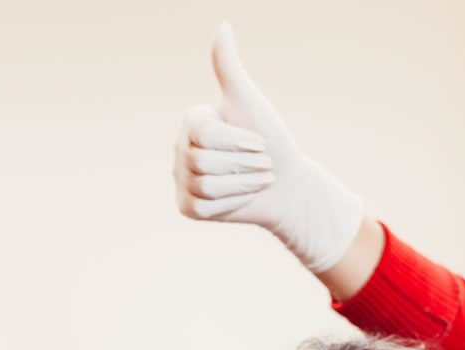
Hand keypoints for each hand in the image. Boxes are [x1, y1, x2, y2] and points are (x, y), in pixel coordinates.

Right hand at [173, 22, 362, 271]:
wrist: (284, 183)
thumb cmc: (270, 138)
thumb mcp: (250, 102)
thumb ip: (229, 69)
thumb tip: (222, 26)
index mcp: (192, 122)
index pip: (204, 135)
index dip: (238, 142)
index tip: (260, 142)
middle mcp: (179, 150)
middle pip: (203, 161)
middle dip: (243, 164)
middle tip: (262, 163)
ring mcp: (181, 180)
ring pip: (205, 186)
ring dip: (242, 184)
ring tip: (257, 179)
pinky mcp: (187, 208)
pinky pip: (204, 207)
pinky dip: (231, 204)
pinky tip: (242, 197)